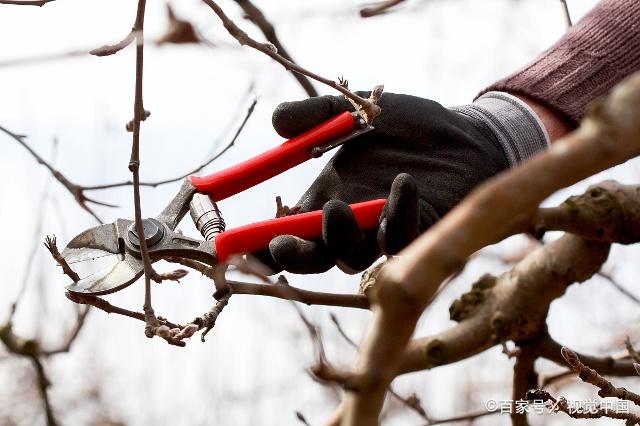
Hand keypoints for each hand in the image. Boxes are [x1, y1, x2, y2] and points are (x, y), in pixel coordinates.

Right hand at [255, 92, 509, 273]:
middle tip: (280, 242)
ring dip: (339, 238)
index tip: (241, 245)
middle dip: (296, 254)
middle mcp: (351, 225)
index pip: (289, 234)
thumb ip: (315, 116)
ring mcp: (383, 232)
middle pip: (316, 257)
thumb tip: (277, 122)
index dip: (264, 246)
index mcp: (326, 201)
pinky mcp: (421, 231)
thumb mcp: (354, 111)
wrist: (464, 135)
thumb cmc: (408, 128)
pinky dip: (398, 214)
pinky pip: (402, 236)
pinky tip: (404, 183)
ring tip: (335, 208)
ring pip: (354, 255)